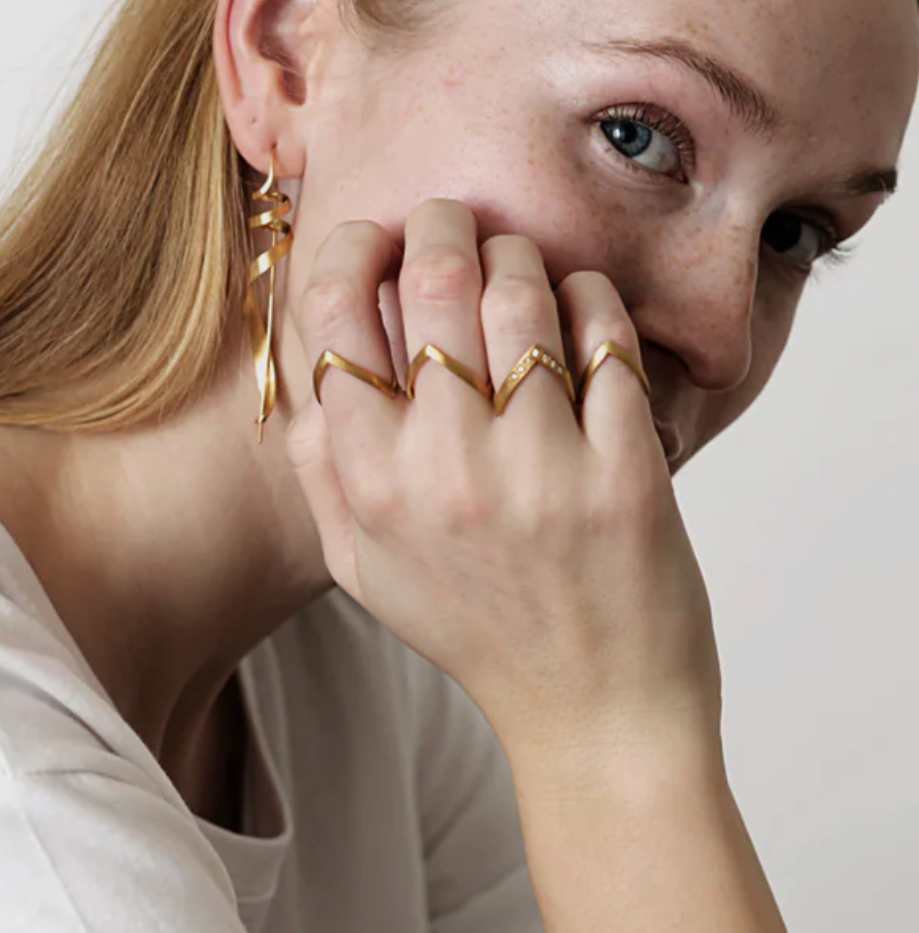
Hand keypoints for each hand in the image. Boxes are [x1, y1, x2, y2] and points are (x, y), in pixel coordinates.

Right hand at [283, 198, 722, 771]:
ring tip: (516, 260)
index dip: (348, 248)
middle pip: (431, 281)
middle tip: (452, 218)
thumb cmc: (473, 630)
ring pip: (520, 293)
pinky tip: (580, 303)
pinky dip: (591, 297)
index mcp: (371, 484)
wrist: (594, 714)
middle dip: (440, 222)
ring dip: (517, 254)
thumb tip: (306, 369)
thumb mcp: (362, 566)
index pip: (335, 316)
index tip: (373, 235)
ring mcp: (540, 468)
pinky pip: (605, 335)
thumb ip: (321, 469)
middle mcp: (446, 468)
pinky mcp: (625, 470)